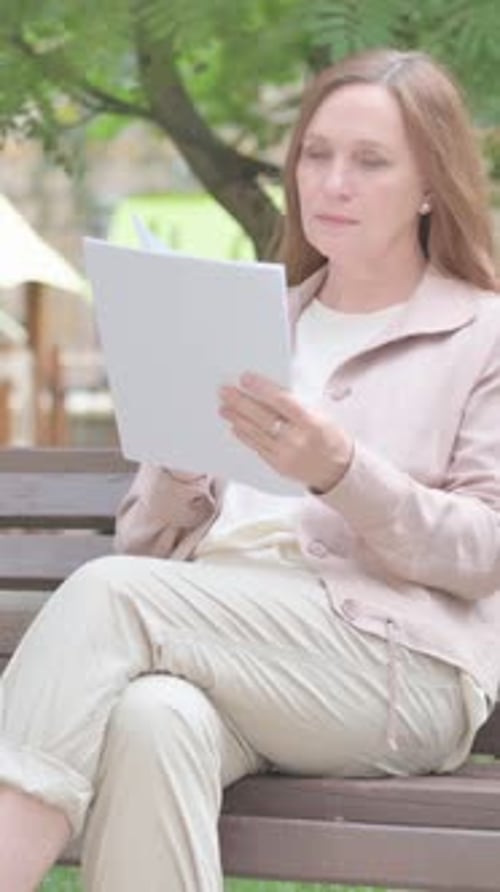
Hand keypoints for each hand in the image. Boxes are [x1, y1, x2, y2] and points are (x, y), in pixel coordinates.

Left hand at [219, 372, 353, 492]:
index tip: (245, 378)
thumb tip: (268, 389)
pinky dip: (245, 436)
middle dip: (241, 402)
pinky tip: (235, 426)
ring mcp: (286, 455)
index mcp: (312, 423)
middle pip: (263, 417)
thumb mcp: (321, 415)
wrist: (339, 470)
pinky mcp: (279, 466)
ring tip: (223, 407)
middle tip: (225, 391)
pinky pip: (257, 448)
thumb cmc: (330, 437)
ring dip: (237, 418)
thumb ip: (296, 404)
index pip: (281, 401)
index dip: (261, 388)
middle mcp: (297, 440)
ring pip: (256, 433)